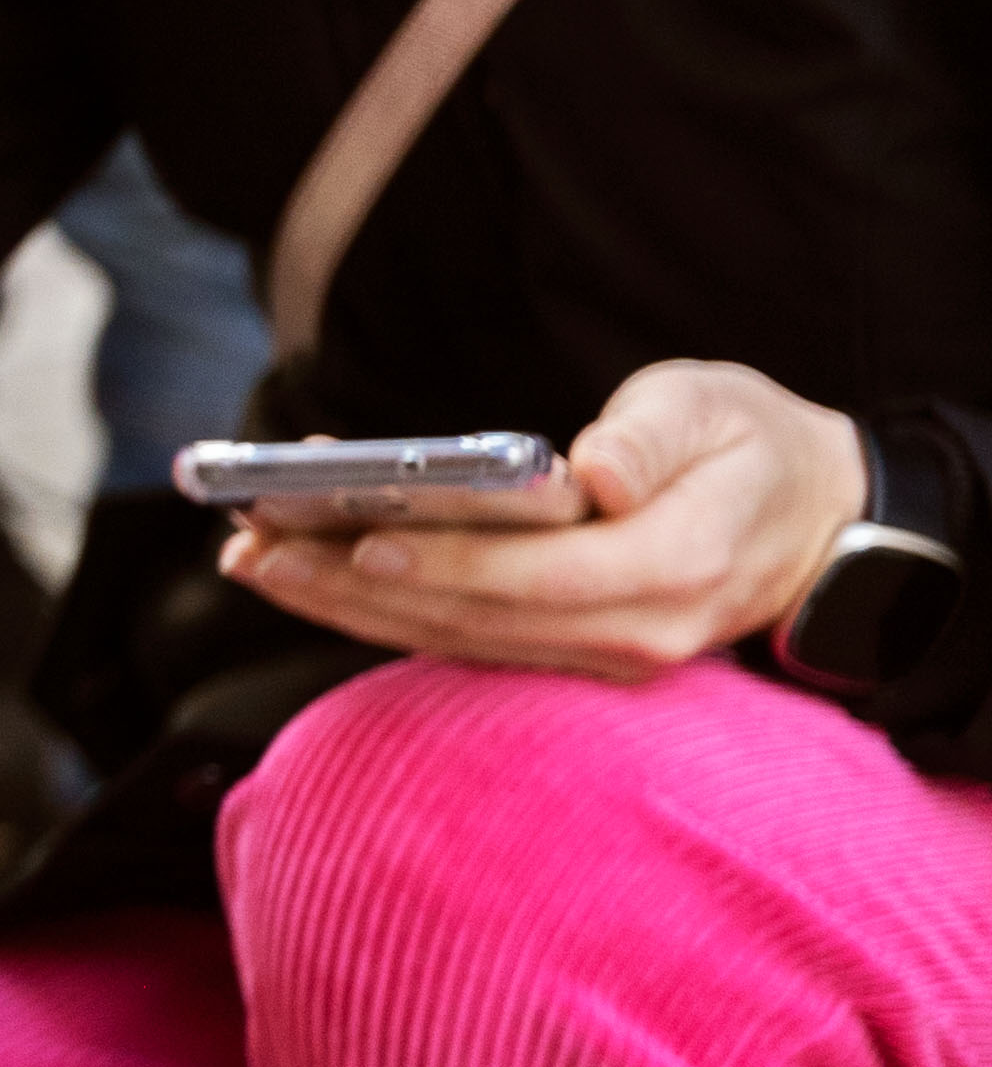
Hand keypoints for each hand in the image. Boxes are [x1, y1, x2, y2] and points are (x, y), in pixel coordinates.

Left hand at [224, 358, 860, 679]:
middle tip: (253, 546)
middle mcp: (638, 632)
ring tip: (254, 559)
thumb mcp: (719, 410)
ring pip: (456, 640)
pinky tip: (311, 574)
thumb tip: (592, 469)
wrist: (813, 523)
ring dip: (346, 605)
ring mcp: (605, 657)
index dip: (447, 563)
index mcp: (677, 565)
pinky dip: (383, 608)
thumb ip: (655, 438)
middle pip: (475, 620)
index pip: (541, 577)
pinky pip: (465, 639)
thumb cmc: (752, 448)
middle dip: (354, 586)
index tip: (361, 540)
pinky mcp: (572, 654)